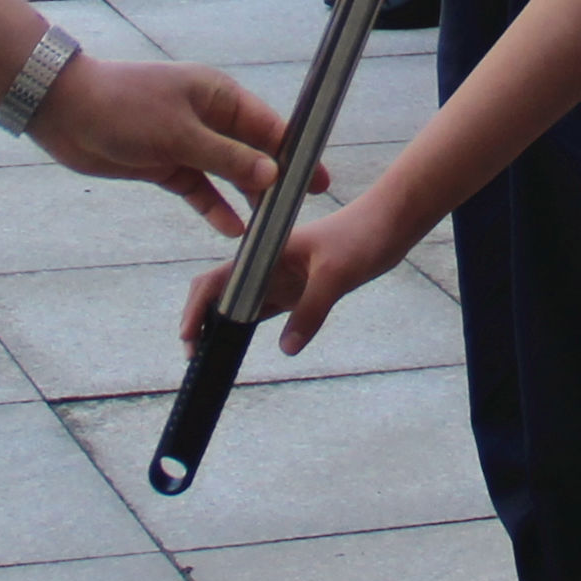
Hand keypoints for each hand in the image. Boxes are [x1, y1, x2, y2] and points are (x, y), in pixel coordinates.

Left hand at [29, 54, 310, 234]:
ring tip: (269, 227)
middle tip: (299, 210)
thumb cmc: (125, 108)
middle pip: (252, 152)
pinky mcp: (166, 164)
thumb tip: (272, 175)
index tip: (319, 180)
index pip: (269, 126)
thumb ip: (228, 158)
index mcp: (220, 96)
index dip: (296, 153)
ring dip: (246, 197)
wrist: (66, 112)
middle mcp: (209, 118)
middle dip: (274, 180)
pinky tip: (231, 229)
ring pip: (228, 173)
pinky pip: (200, 189)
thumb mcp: (180, 135)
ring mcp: (188, 142)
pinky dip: (214, 207)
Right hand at [182, 193, 411, 359]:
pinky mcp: (295, 289)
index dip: (196, 307)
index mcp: (265, 251)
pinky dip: (245, 327)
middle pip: (220, 293)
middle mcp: (265, 264)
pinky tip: (235, 345)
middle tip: (195, 357)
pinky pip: (262, 311)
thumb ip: (312, 309)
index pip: (216, 278)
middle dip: (200, 322)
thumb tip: (287, 348)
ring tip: (207, 359)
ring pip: (238, 304)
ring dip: (220, 327)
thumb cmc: (363, 234)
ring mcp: (279, 277)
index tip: (189, 337)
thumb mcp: (337, 274)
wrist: (391, 221)